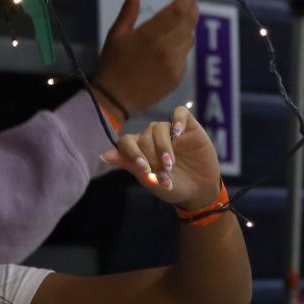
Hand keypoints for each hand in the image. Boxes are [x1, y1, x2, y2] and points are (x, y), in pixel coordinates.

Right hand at [92, 0, 200, 120]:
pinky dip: (180, 48)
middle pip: (189, 23)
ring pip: (189, 39)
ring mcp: (175, 65)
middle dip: (192, 9)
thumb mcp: (116, 34)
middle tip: (189, 2)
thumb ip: (129, 10)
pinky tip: (167, 51)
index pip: (177, 11)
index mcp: (150, 35)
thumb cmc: (112, 64)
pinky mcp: (178, 77)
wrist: (114, 100)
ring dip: (186, 29)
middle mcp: (167, 49)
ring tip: (175, 27)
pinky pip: (185, 56)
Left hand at [100, 103, 220, 210]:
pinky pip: (180, 113)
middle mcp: (152, 138)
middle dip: (152, 157)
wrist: (199, 191)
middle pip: (144, 137)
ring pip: (158, 127)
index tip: (144, 169)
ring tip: (170, 163)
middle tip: (164, 174)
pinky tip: (179, 132)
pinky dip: (178, 120)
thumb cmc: (173, 187)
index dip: (132, 153)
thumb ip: (130, 166)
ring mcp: (170, 131)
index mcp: (139, 150)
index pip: (126, 142)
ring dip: (163, 146)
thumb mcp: (151, 181)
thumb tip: (103, 155)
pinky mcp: (188, 127)